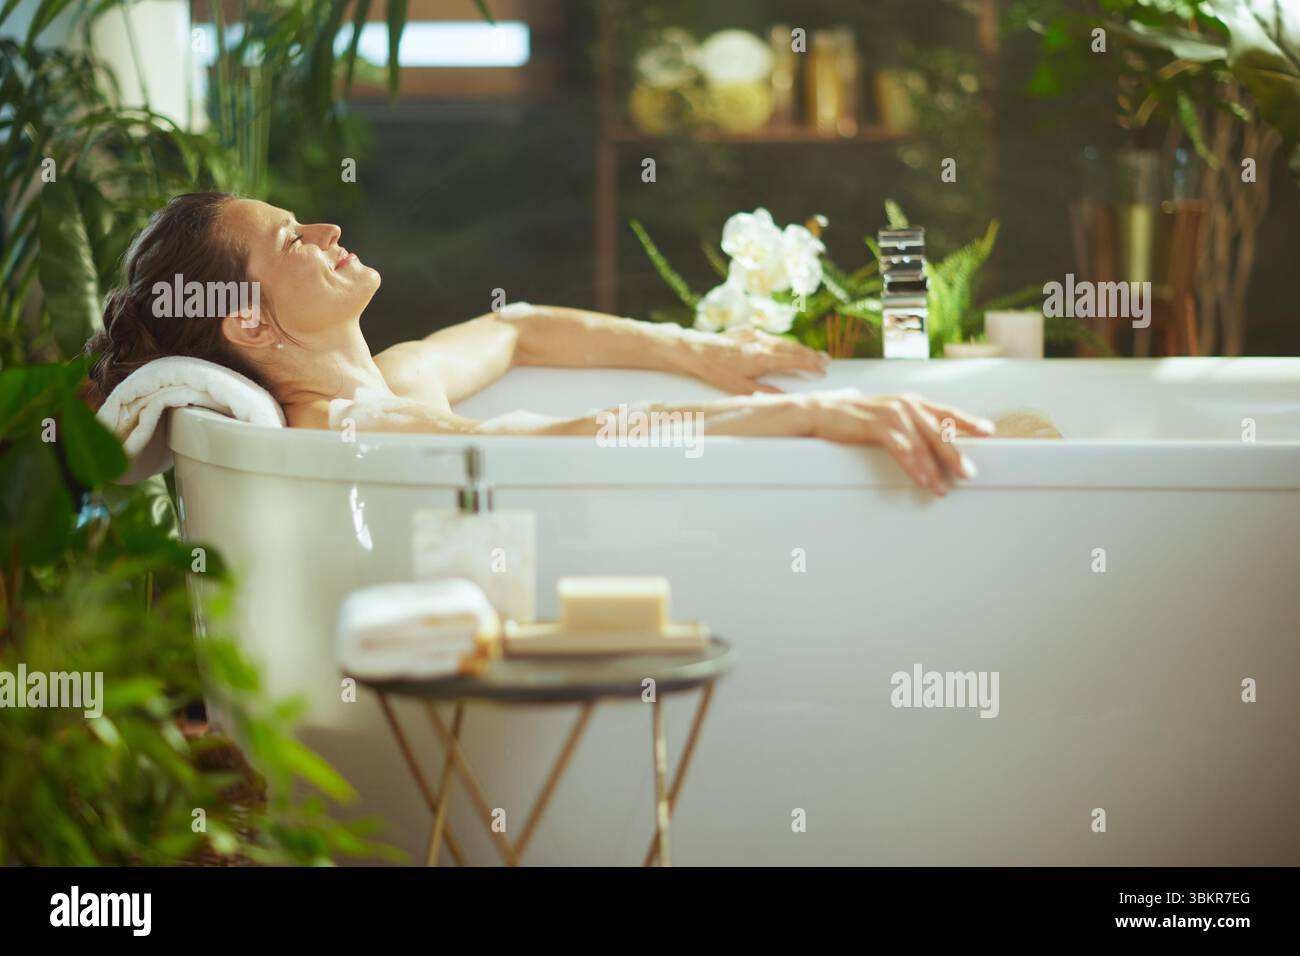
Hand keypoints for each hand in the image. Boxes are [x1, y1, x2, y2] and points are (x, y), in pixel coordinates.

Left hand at [673, 327, 828, 394]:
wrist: (695, 349)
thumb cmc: (715, 370)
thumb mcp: (738, 387)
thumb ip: (762, 391)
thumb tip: (783, 396)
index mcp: (762, 358)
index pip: (794, 360)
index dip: (811, 364)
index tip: (823, 369)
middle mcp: (762, 343)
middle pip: (793, 348)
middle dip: (811, 355)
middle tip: (826, 361)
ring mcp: (755, 335)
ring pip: (783, 341)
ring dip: (799, 348)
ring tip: (812, 354)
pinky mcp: (747, 331)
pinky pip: (771, 337)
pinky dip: (783, 343)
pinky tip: (786, 347)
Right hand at [804, 391, 994, 494]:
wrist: (822, 411)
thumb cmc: (856, 418)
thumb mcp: (888, 417)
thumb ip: (910, 425)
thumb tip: (932, 443)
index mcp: (911, 401)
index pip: (946, 412)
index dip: (968, 421)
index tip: (989, 431)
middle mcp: (905, 404)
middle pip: (938, 430)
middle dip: (954, 453)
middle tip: (969, 473)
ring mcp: (890, 413)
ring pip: (920, 443)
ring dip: (933, 468)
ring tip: (942, 488)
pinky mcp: (875, 425)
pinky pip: (900, 448)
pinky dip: (913, 465)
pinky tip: (921, 479)